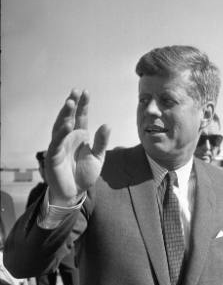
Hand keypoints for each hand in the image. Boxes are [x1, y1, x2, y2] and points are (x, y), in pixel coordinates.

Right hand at [46, 89, 109, 205]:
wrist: (75, 193)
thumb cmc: (84, 175)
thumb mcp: (98, 157)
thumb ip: (101, 142)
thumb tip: (107, 124)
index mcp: (79, 137)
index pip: (80, 117)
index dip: (82, 105)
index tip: (85, 92)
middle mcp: (68, 138)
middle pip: (69, 118)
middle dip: (71, 105)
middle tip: (75, 91)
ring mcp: (59, 146)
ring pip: (60, 127)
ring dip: (64, 115)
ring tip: (70, 102)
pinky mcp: (53, 156)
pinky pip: (56, 142)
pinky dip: (61, 133)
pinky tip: (67, 124)